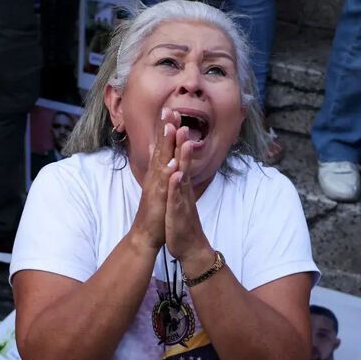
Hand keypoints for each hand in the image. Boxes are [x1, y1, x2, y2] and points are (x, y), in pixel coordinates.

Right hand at [129, 112, 177, 252]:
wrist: (145, 234)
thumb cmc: (154, 209)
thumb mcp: (157, 184)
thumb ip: (157, 165)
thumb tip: (156, 149)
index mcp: (157, 172)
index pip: (161, 146)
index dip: (165, 129)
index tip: (170, 110)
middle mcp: (155, 175)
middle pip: (160, 148)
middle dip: (165, 129)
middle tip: (168, 109)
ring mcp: (156, 186)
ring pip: (162, 162)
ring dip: (166, 145)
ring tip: (172, 128)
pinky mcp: (158, 199)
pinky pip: (164, 185)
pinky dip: (168, 174)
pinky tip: (173, 164)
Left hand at [165, 117, 211, 267]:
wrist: (189, 246)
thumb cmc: (180, 220)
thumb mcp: (175, 195)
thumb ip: (175, 177)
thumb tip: (171, 161)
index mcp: (179, 181)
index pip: (177, 154)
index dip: (174, 135)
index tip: (171, 114)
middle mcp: (183, 186)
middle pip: (183, 158)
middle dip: (180, 138)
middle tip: (179, 116)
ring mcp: (182, 198)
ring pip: (183, 174)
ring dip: (184, 158)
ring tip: (184, 140)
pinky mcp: (179, 211)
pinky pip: (178, 197)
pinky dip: (177, 186)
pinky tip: (176, 175)